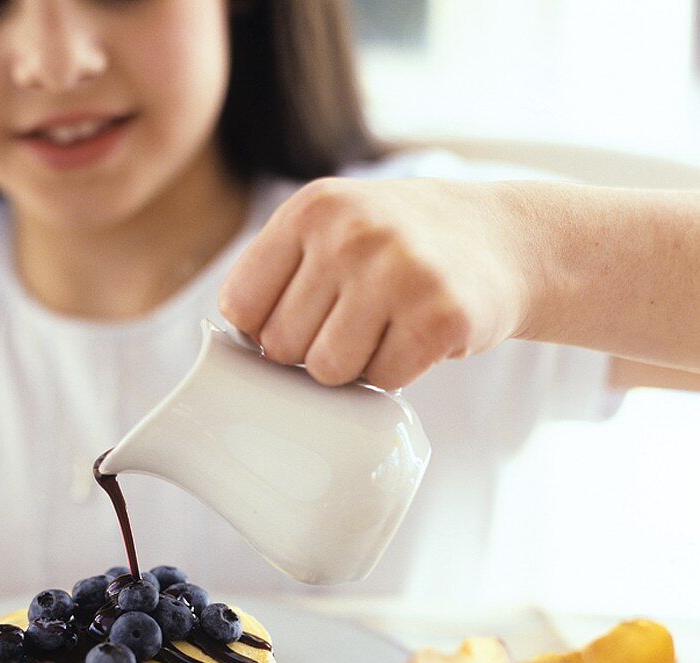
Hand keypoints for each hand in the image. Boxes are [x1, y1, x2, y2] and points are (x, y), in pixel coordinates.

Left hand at [219, 177, 529, 389]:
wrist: (504, 239)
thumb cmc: (401, 247)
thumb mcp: (337, 227)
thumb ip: (280, 272)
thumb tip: (231, 350)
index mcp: (312, 209)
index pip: (241, 307)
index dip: (266, 328)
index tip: (301, 319)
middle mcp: (351, 234)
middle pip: (282, 347)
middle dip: (313, 349)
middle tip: (355, 322)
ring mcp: (397, 273)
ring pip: (327, 371)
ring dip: (354, 366)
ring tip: (385, 328)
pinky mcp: (440, 316)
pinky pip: (383, 380)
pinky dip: (398, 371)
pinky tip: (418, 335)